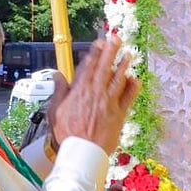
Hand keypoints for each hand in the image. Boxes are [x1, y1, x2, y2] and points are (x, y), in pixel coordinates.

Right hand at [49, 36, 139, 154]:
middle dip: (111, 51)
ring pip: (118, 79)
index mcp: (80, 90)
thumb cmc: (67, 133)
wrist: (81, 152)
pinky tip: (135, 79)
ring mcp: (109, 102)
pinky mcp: (119, 113)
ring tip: (128, 54)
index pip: (88, 66)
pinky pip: (128, 97)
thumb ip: (59, 90)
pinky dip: (132, 87)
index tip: (99, 42)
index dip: (95, 52)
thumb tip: (57, 75)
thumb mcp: (55, 110)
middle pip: (105, 67)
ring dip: (124, 65)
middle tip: (116, 38)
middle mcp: (96, 93)